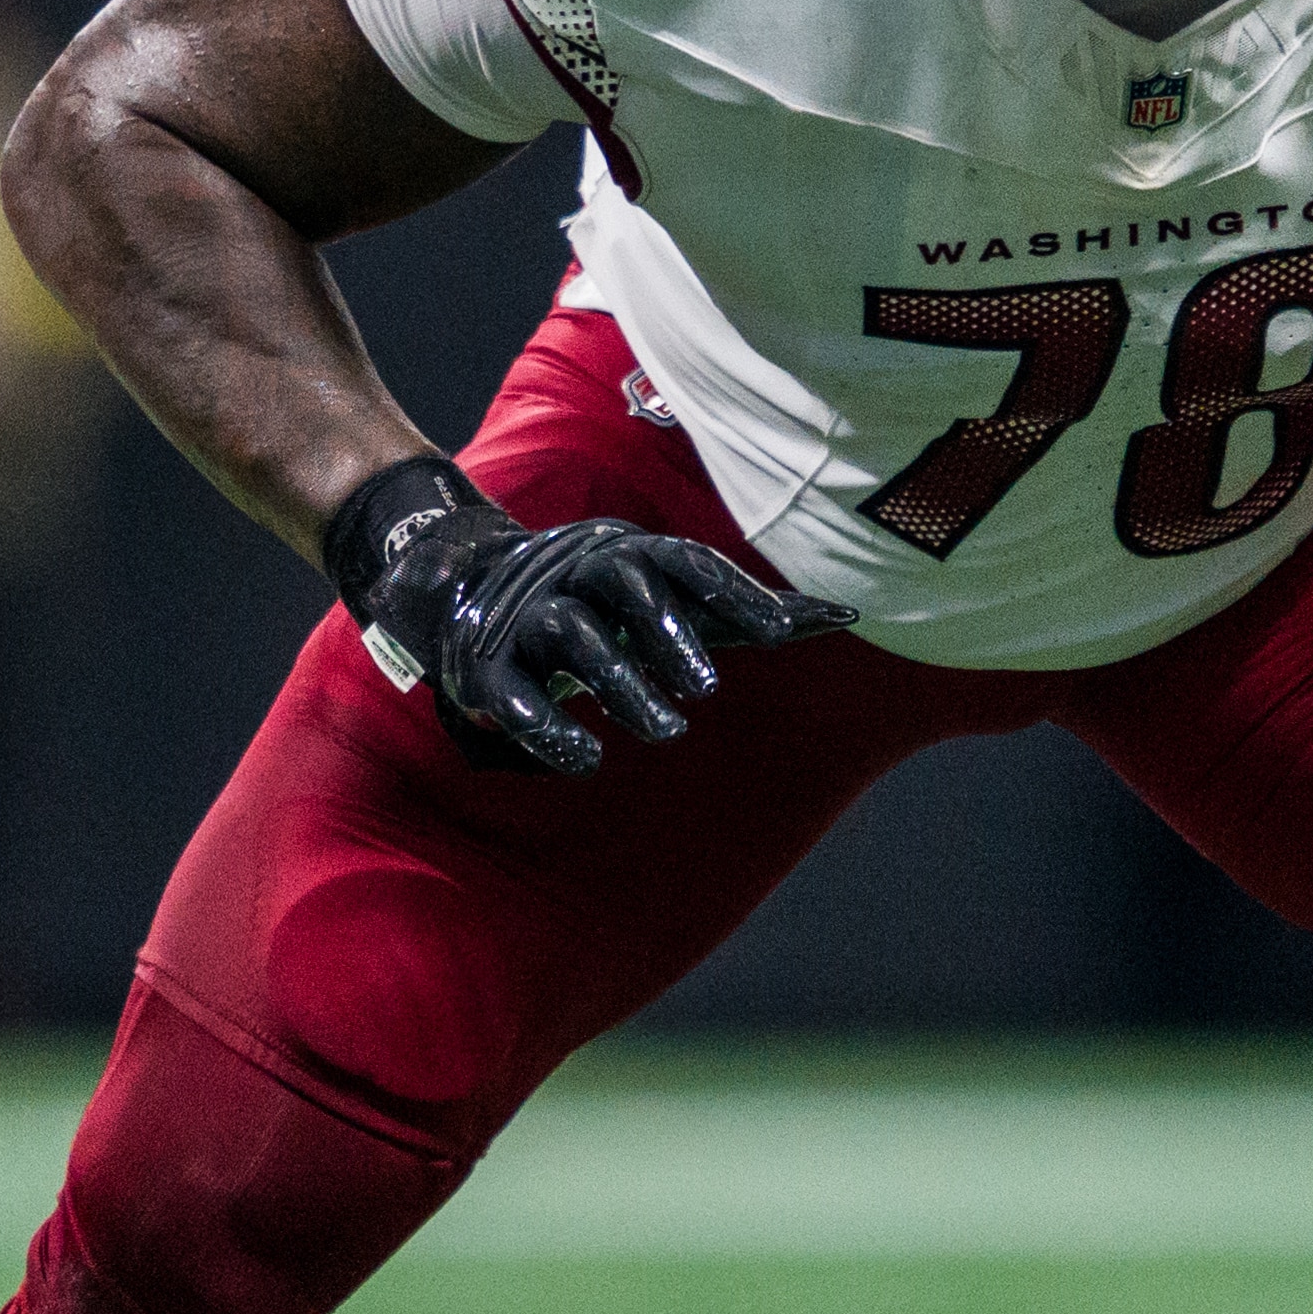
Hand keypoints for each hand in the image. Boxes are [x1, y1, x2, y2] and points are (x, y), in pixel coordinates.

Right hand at [328, 457, 851, 777]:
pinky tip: (588, 759)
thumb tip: (847, 616)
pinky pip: (518, 694)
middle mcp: (579, 573)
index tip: (784, 632)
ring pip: (577, 638)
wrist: (465, 587)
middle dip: (668, 637)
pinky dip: (551, 730)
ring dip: (624, 687)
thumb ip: (747, 613)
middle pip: (628, 589)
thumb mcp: (672, 601)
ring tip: (669, 731)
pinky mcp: (486, 668)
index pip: (687, 561)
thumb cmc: (604, 606)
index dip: (734, 591)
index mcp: (630, 555)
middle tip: (707, 691)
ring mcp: (529, 617)